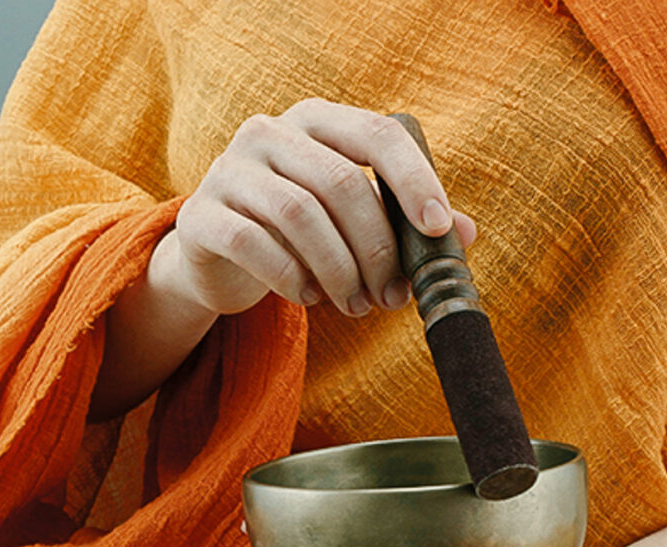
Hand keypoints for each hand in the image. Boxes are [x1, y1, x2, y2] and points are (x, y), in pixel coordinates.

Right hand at [164, 98, 478, 318]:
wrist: (216, 258)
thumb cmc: (297, 233)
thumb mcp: (351, 220)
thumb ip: (403, 220)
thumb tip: (466, 234)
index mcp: (316, 120)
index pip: (377, 134)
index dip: (414, 181)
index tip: (436, 230)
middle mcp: (269, 132)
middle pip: (341, 182)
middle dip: (376, 248)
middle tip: (391, 296)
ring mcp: (228, 169)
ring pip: (300, 215)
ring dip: (339, 270)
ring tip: (355, 306)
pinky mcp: (201, 216)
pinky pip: (255, 244)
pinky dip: (292, 279)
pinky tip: (310, 299)